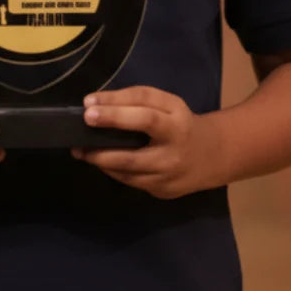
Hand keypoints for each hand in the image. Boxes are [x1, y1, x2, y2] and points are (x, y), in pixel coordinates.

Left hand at [72, 86, 221, 198]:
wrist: (212, 155)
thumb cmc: (181, 122)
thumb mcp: (167, 103)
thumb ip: (136, 99)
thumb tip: (97, 103)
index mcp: (176, 123)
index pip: (144, 115)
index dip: (114, 110)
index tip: (88, 105)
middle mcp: (172, 153)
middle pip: (132, 153)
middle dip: (101, 148)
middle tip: (78, 137)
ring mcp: (167, 177)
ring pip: (127, 172)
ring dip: (100, 161)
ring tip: (80, 150)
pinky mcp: (162, 191)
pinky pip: (131, 181)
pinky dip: (113, 170)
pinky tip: (100, 161)